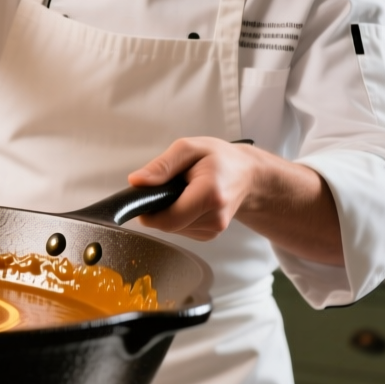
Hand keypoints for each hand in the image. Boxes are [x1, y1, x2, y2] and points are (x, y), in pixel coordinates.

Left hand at [128, 137, 345, 263]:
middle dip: (159, 207)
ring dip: (169, 211)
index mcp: (210, 195)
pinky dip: (179, 216)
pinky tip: (189, 201)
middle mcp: (215, 218)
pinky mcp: (211, 235)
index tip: (144, 198)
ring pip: (173, 228)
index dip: (148, 213)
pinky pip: (182, 229)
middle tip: (168, 186)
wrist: (247, 174)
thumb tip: (136, 182)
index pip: (168, 219)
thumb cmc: (220, 159)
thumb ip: (162, 166)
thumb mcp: (189, 149)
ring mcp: (215, 230)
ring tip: (183, 191)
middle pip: (168, 225)